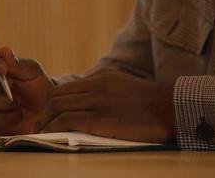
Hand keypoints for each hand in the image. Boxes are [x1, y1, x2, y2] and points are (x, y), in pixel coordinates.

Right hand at [0, 42, 52, 134]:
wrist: (45, 112)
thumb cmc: (37, 87)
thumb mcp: (33, 72)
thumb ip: (18, 63)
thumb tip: (3, 51)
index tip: (2, 68)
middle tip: (11, 85)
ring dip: (2, 100)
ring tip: (18, 101)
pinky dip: (6, 117)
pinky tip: (17, 114)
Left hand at [35, 69, 175, 143]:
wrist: (173, 108)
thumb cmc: (152, 103)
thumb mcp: (124, 87)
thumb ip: (103, 91)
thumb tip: (85, 105)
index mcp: (101, 78)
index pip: (65, 88)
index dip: (52, 104)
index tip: (48, 116)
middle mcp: (96, 85)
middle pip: (57, 96)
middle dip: (45, 113)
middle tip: (40, 127)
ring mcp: (99, 100)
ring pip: (58, 108)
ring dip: (46, 122)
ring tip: (42, 135)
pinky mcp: (103, 118)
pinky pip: (69, 121)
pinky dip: (55, 129)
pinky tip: (52, 137)